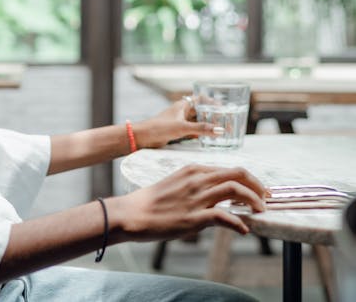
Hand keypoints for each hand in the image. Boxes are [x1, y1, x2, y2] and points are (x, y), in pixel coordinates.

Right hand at [108, 164, 266, 241]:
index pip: (229, 169)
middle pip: (238, 174)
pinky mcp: (193, 217)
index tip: (258, 189)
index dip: (248, 179)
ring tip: (261, 211)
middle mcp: (197, 180)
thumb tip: (216, 197)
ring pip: (235, 191)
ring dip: (254, 201)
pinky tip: (243, 230)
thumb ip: (196, 186)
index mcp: (193, 170)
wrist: (132, 212)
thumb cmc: (151, 201)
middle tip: (267, 197)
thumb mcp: (176, 184)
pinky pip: (224, 217)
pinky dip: (238, 223)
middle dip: (257, 185)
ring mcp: (196, 198)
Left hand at [133, 97, 217, 148]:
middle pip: (200, 110)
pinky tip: (207, 136)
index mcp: (182, 105)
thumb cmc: (159, 127)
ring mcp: (179, 120)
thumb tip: (220, 130)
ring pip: (196, 120)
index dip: (211, 101)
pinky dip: (200, 131)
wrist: (143, 136)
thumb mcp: (182, 127)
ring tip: (220, 128)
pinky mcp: (176, 130)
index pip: (200, 98)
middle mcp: (181, 111)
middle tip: (225, 119)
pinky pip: (192, 129)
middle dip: (212, 114)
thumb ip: (201, 129)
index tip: (223, 106)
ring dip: (207, 123)